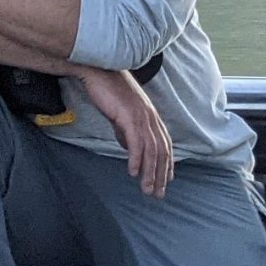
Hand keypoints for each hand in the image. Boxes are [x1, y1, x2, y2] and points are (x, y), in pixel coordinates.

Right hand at [78, 67, 173, 197]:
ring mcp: (142, 117)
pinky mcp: (130, 117)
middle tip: (157, 194)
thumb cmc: (107, 90)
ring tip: (147, 190)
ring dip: (150, 173)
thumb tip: (128, 147)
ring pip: (151, 151)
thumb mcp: (119, 113)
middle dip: (161, 175)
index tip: (166, 181)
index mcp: (151, 115)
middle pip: (161, 151)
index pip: (165, 145)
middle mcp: (151, 117)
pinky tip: (133, 172)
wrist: (97, 71)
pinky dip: (136, 160)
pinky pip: (137, 143)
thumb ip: (125, 130)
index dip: (167, 164)